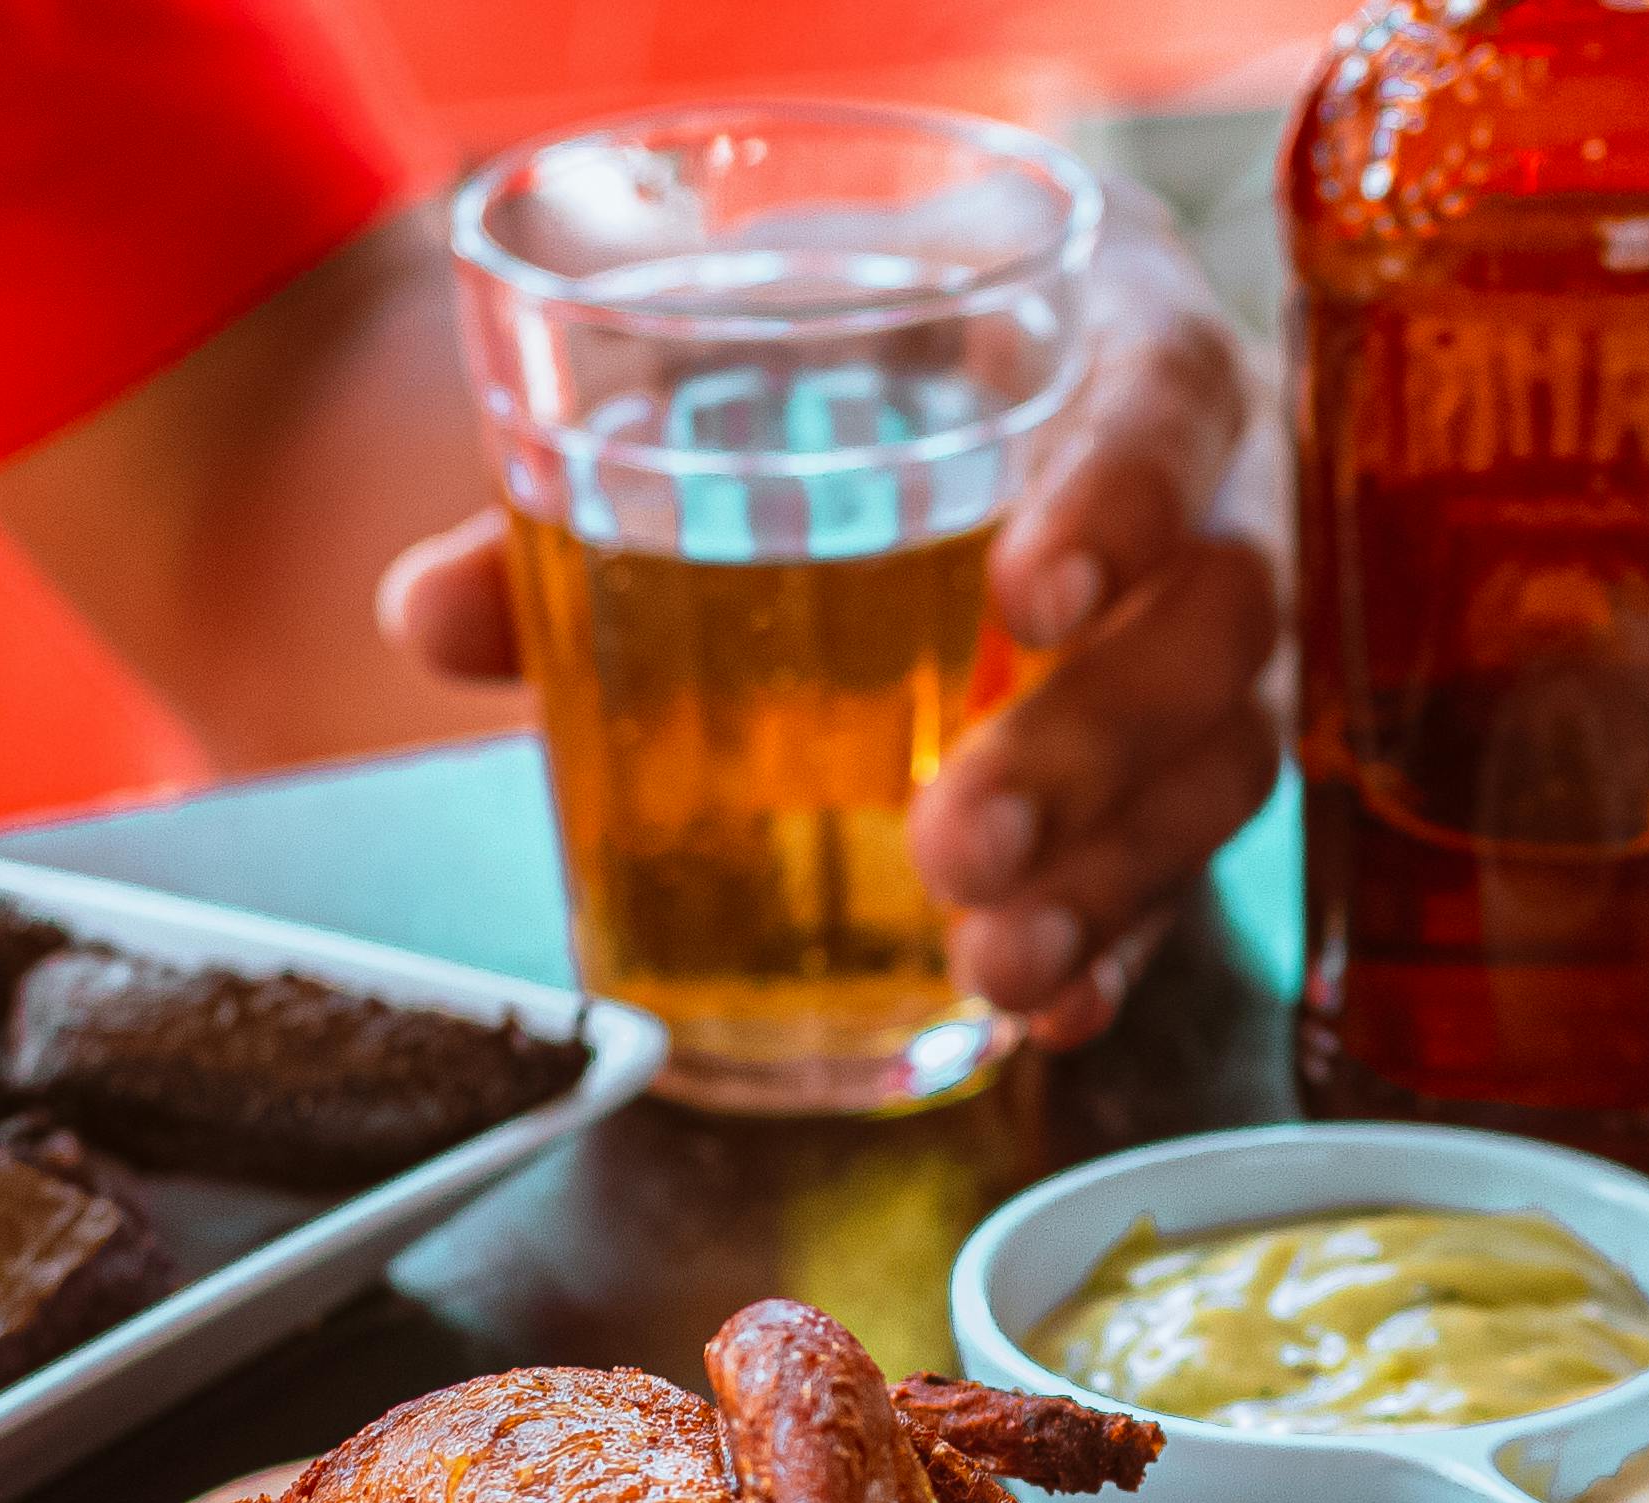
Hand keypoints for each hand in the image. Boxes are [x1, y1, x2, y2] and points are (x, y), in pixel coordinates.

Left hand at [374, 185, 1283, 1050]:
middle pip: (1217, 623)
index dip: (1124, 497)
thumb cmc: (862, 354)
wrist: (956, 375)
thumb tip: (428, 617)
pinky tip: (1045, 1016)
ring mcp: (1211, 646)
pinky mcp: (1182, 766)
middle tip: (953, 843)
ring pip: (1220, 764)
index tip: (1028, 590)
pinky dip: (1118, 948)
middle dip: (1089, 746)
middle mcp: (1208, 497)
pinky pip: (1189, 867)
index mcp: (1118, 341)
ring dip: (1110, 879)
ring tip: (990, 968)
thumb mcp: (742, 362)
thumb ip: (604, 474)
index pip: (1168, 402)